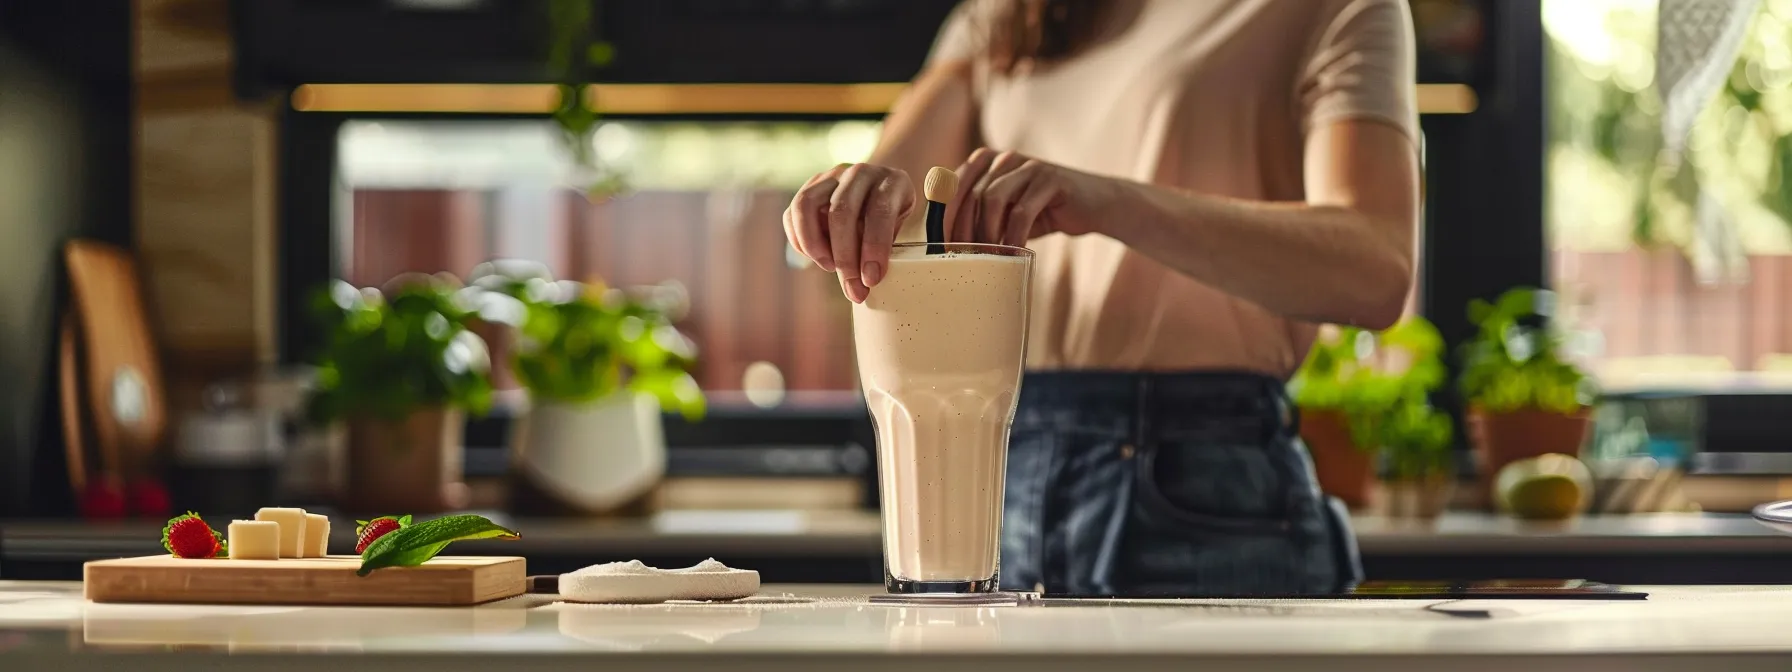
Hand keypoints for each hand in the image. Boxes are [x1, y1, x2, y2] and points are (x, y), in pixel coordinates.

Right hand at [783, 163, 915, 302]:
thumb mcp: (899, 232)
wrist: (881, 193)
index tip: (871, 279)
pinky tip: (817, 258)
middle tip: (851, 287)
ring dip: (814, 244)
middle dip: (844, 256)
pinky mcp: (810, 188)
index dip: (874, 248)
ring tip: (829, 267)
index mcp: (891, 181)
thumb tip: (860, 286)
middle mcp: (860, 172)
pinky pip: (792, 213)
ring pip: (807, 205)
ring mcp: (831, 176)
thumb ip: (881, 250)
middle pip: (842, 211)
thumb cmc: (892, 220)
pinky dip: (800, 240)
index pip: (880, 211)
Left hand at [950, 148, 1113, 244]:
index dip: (942, 218)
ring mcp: (1028, 165)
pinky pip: (1022, 212)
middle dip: (963, 231)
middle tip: (964, 260)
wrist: (1095, 205)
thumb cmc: (1043, 213)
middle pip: (969, 195)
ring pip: (992, 200)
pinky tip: (1014, 254)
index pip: (952, 187)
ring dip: (986, 234)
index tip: (939, 248)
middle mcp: (1004, 158)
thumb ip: (979, 218)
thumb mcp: (1006, 214)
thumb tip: (945, 245)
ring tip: (988, 259)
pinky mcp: (1050, 179)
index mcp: (986, 162)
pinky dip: (1013, 237)